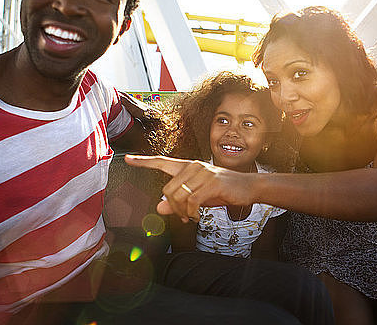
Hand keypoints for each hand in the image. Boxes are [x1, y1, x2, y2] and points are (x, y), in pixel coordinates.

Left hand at [124, 155, 253, 221]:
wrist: (248, 187)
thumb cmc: (222, 191)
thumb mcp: (197, 197)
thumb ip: (177, 201)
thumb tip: (159, 207)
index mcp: (187, 167)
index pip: (162, 162)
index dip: (143, 162)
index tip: (128, 159)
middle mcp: (193, 166)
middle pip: (168, 189)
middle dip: (172, 207)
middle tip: (182, 216)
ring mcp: (203, 173)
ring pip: (178, 196)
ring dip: (182, 212)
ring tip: (190, 216)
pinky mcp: (212, 183)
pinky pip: (192, 202)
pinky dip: (192, 213)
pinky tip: (197, 216)